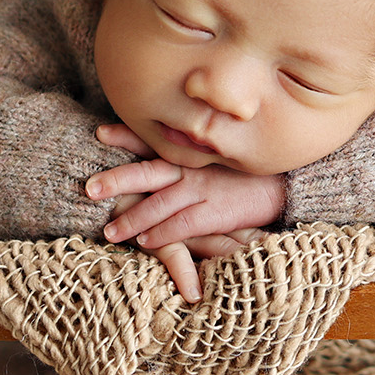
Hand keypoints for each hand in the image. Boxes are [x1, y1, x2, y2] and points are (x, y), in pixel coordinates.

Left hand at [86, 124, 283, 301]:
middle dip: (117, 179)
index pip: (154, 141)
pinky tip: (145, 242)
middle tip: (89, 188)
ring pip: (160, 204)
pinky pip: (182, 225)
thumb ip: (191, 157)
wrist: (284, 186)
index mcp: (191, 154)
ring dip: (133, 218)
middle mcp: (193, 168)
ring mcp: (204, 189)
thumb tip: (162, 159)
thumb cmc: (245, 174)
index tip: (100, 132)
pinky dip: (162, 234)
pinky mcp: (216, 212)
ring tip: (110, 230)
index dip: (126, 136)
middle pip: (148, 172)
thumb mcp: (216, 157)